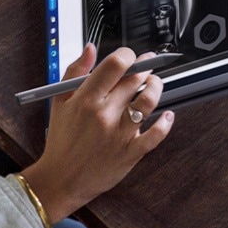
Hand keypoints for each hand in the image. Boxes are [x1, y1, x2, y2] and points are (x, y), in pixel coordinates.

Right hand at [20, 45, 173, 223]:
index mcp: (86, 99)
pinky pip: (155, 135)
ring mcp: (119, 134)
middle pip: (134, 80)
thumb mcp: (59, 102)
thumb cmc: (61, 140)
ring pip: (148, 101)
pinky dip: (166, 123)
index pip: (115, 65)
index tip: (130, 56)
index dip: (128, 55)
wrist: (60, 179)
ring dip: (156, 87)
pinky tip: (168, 115)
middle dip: (145, 68)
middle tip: (147, 65)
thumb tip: (90, 48)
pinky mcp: (130, 152)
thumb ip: (75, 72)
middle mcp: (104, 114)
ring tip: (154, 84)